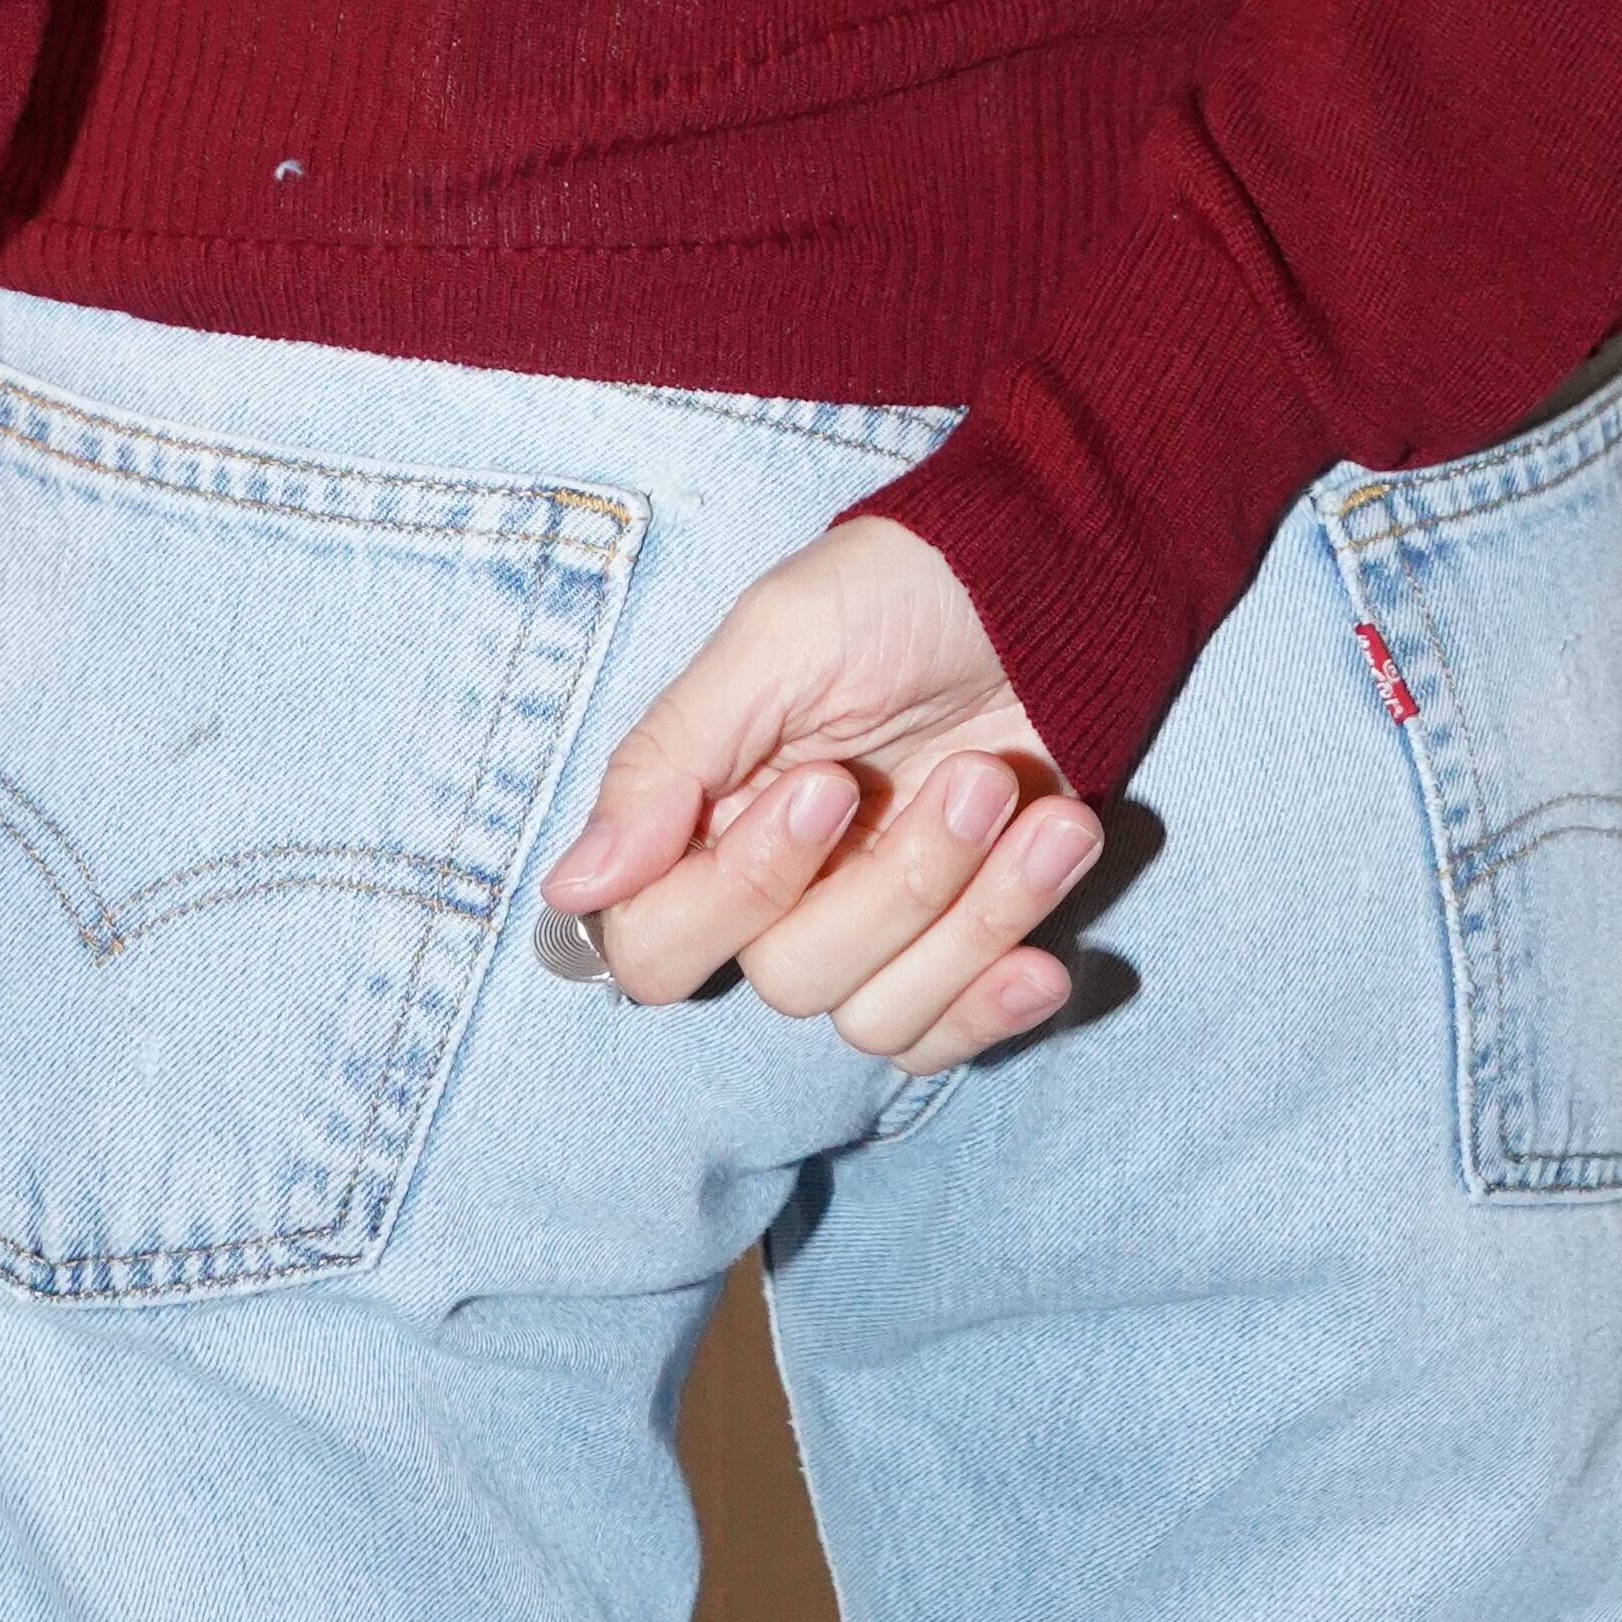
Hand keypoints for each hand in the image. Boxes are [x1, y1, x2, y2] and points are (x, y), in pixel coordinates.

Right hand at [538, 514, 1098, 1069]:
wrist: (1046, 581)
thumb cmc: (899, 591)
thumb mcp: (775, 642)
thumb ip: (668, 761)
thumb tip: (572, 887)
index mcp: (706, 818)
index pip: (656, 944)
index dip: (738, 892)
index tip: (825, 784)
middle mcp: (779, 893)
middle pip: (791, 979)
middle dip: (900, 880)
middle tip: (976, 778)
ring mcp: (874, 925)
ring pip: (879, 1017)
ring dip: (974, 922)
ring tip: (1040, 817)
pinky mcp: (960, 943)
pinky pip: (946, 1039)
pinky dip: (996, 1006)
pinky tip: (1049, 965)